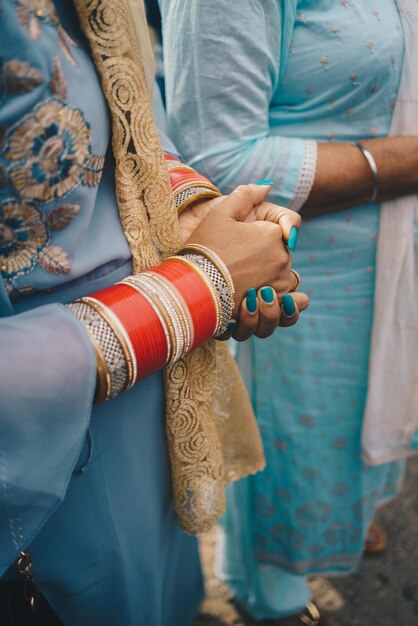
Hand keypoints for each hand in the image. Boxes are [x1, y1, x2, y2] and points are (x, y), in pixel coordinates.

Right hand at [185, 184, 306, 317]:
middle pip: (283, 255)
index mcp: (274, 234)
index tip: (243, 241)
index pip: (283, 229)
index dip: (263, 234)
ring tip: (248, 285)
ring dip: (271, 280)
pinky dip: (278, 303)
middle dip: (265, 257)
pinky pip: (286, 305)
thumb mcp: (220, 213)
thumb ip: (246, 195)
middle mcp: (283, 259)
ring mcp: (280, 284)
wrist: (192, 285)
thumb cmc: (204, 248)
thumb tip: (266, 186)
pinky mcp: (272, 306)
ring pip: (286, 280)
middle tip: (238, 263)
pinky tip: (259, 298)